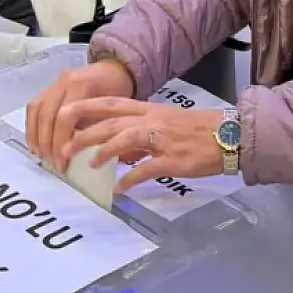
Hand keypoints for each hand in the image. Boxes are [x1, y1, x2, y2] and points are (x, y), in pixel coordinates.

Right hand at [25, 60, 136, 171]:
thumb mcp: (112, 110)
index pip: (64, 117)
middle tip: (52, 163)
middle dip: (47, 143)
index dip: (60, 143)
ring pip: (36, 109)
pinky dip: (32, 126)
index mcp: (81, 84)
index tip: (63, 163)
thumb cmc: (119, 91)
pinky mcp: (49, 87)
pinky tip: (35, 142)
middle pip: (47, 114)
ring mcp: (55, 82)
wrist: (115, 69)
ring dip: (35, 135)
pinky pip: (35, 106)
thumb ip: (93, 128)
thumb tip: (76, 153)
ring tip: (40, 154)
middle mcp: (64, 81)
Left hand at [61, 98, 226, 193]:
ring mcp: (163, 140)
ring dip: (104, 151)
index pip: (112, 103)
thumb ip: (139, 130)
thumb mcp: (165, 122)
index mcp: (149, 109)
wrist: (229, 135)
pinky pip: (148, 169)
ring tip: (88, 165)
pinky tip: (119, 189)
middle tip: (64, 148)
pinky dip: (131, 179)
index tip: (62, 113)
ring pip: (127, 138)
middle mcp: (153, 120)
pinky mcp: (174, 160)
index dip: (86, 107)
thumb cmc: (196, 130)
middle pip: (112, 121)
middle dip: (85, 133)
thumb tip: (115, 147)